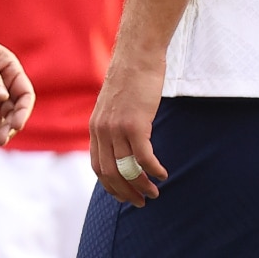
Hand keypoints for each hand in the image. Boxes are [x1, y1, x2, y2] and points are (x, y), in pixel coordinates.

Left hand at [89, 52, 166, 207]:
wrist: (137, 56)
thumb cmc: (131, 78)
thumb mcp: (113, 105)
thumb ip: (113, 125)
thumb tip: (121, 144)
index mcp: (95, 128)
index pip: (98, 167)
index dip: (111, 186)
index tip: (124, 196)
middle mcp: (102, 130)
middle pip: (110, 174)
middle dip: (126, 193)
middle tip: (141, 202)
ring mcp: (117, 128)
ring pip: (127, 169)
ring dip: (141, 185)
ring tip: (154, 192)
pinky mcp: (135, 124)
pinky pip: (143, 157)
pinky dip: (153, 170)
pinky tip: (163, 174)